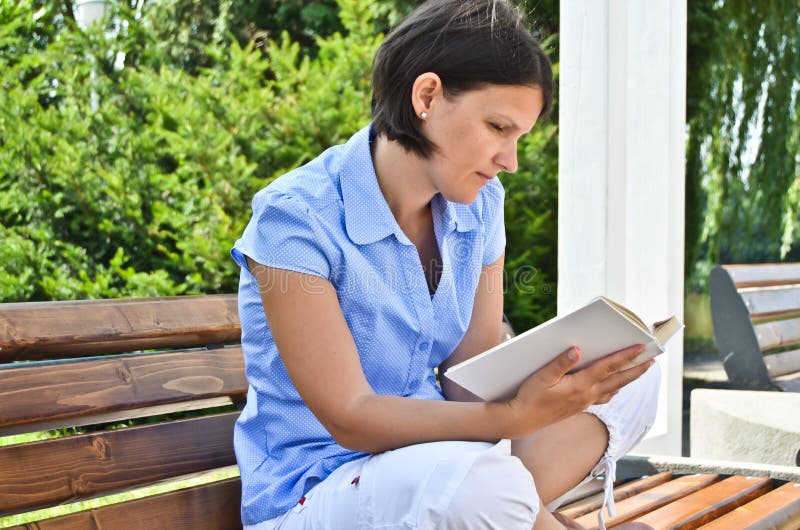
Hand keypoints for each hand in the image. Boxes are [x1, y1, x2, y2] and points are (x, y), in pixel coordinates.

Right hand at [504, 343, 653, 437]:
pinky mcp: (580, 407)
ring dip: (627, 379)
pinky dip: (614, 389)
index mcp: (580, 385)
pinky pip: (604, 397)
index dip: (625, 356)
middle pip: (618, 380)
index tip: (640, 347)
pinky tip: (614, 386)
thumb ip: (561, 363)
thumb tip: (578, 349)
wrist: (523, 420)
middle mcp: (587, 395)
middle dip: (636, 369)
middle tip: (652, 360)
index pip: (608, 367)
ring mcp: (585, 403)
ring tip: (638, 370)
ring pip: (613, 389)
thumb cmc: (530, 397)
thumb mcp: (542, 377)